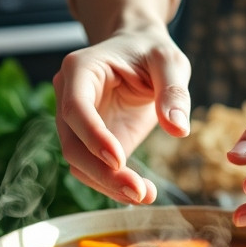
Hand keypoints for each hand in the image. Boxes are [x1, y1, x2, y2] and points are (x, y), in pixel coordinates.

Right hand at [54, 24, 190, 203]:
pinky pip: (93, 170)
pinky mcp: (89, 142)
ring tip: (146, 195)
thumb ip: (173, 92)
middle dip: (102, 173)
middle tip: (139, 192)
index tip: (119, 160)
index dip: (93, 136)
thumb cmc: (151, 51)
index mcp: (79, 70)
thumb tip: (178, 129)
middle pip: (72, 144)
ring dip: (108, 185)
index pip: (75, 108)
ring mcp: (74, 123)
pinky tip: (141, 191)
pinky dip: (113, 185)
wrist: (138, 52)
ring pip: (79, 163)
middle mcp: (67, 97)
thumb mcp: (169, 62)